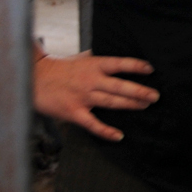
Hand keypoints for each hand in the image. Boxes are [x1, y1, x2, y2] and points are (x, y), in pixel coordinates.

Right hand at [33, 50, 156, 141]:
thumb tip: (118, 56)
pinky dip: (106, 131)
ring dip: (130, 104)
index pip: (120, 64)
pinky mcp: (74, 112)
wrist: (35, 78)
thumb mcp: (83, 58)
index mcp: (94, 65)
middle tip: (155, 96)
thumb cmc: (61, 68)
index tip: (150, 69)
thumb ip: (100, 59)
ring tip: (145, 106)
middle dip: (140, 91)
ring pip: (111, 102)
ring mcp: (83, 97)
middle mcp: (91, 80)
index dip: (136, 66)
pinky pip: (93, 124)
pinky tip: (119, 135)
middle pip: (120, 86)